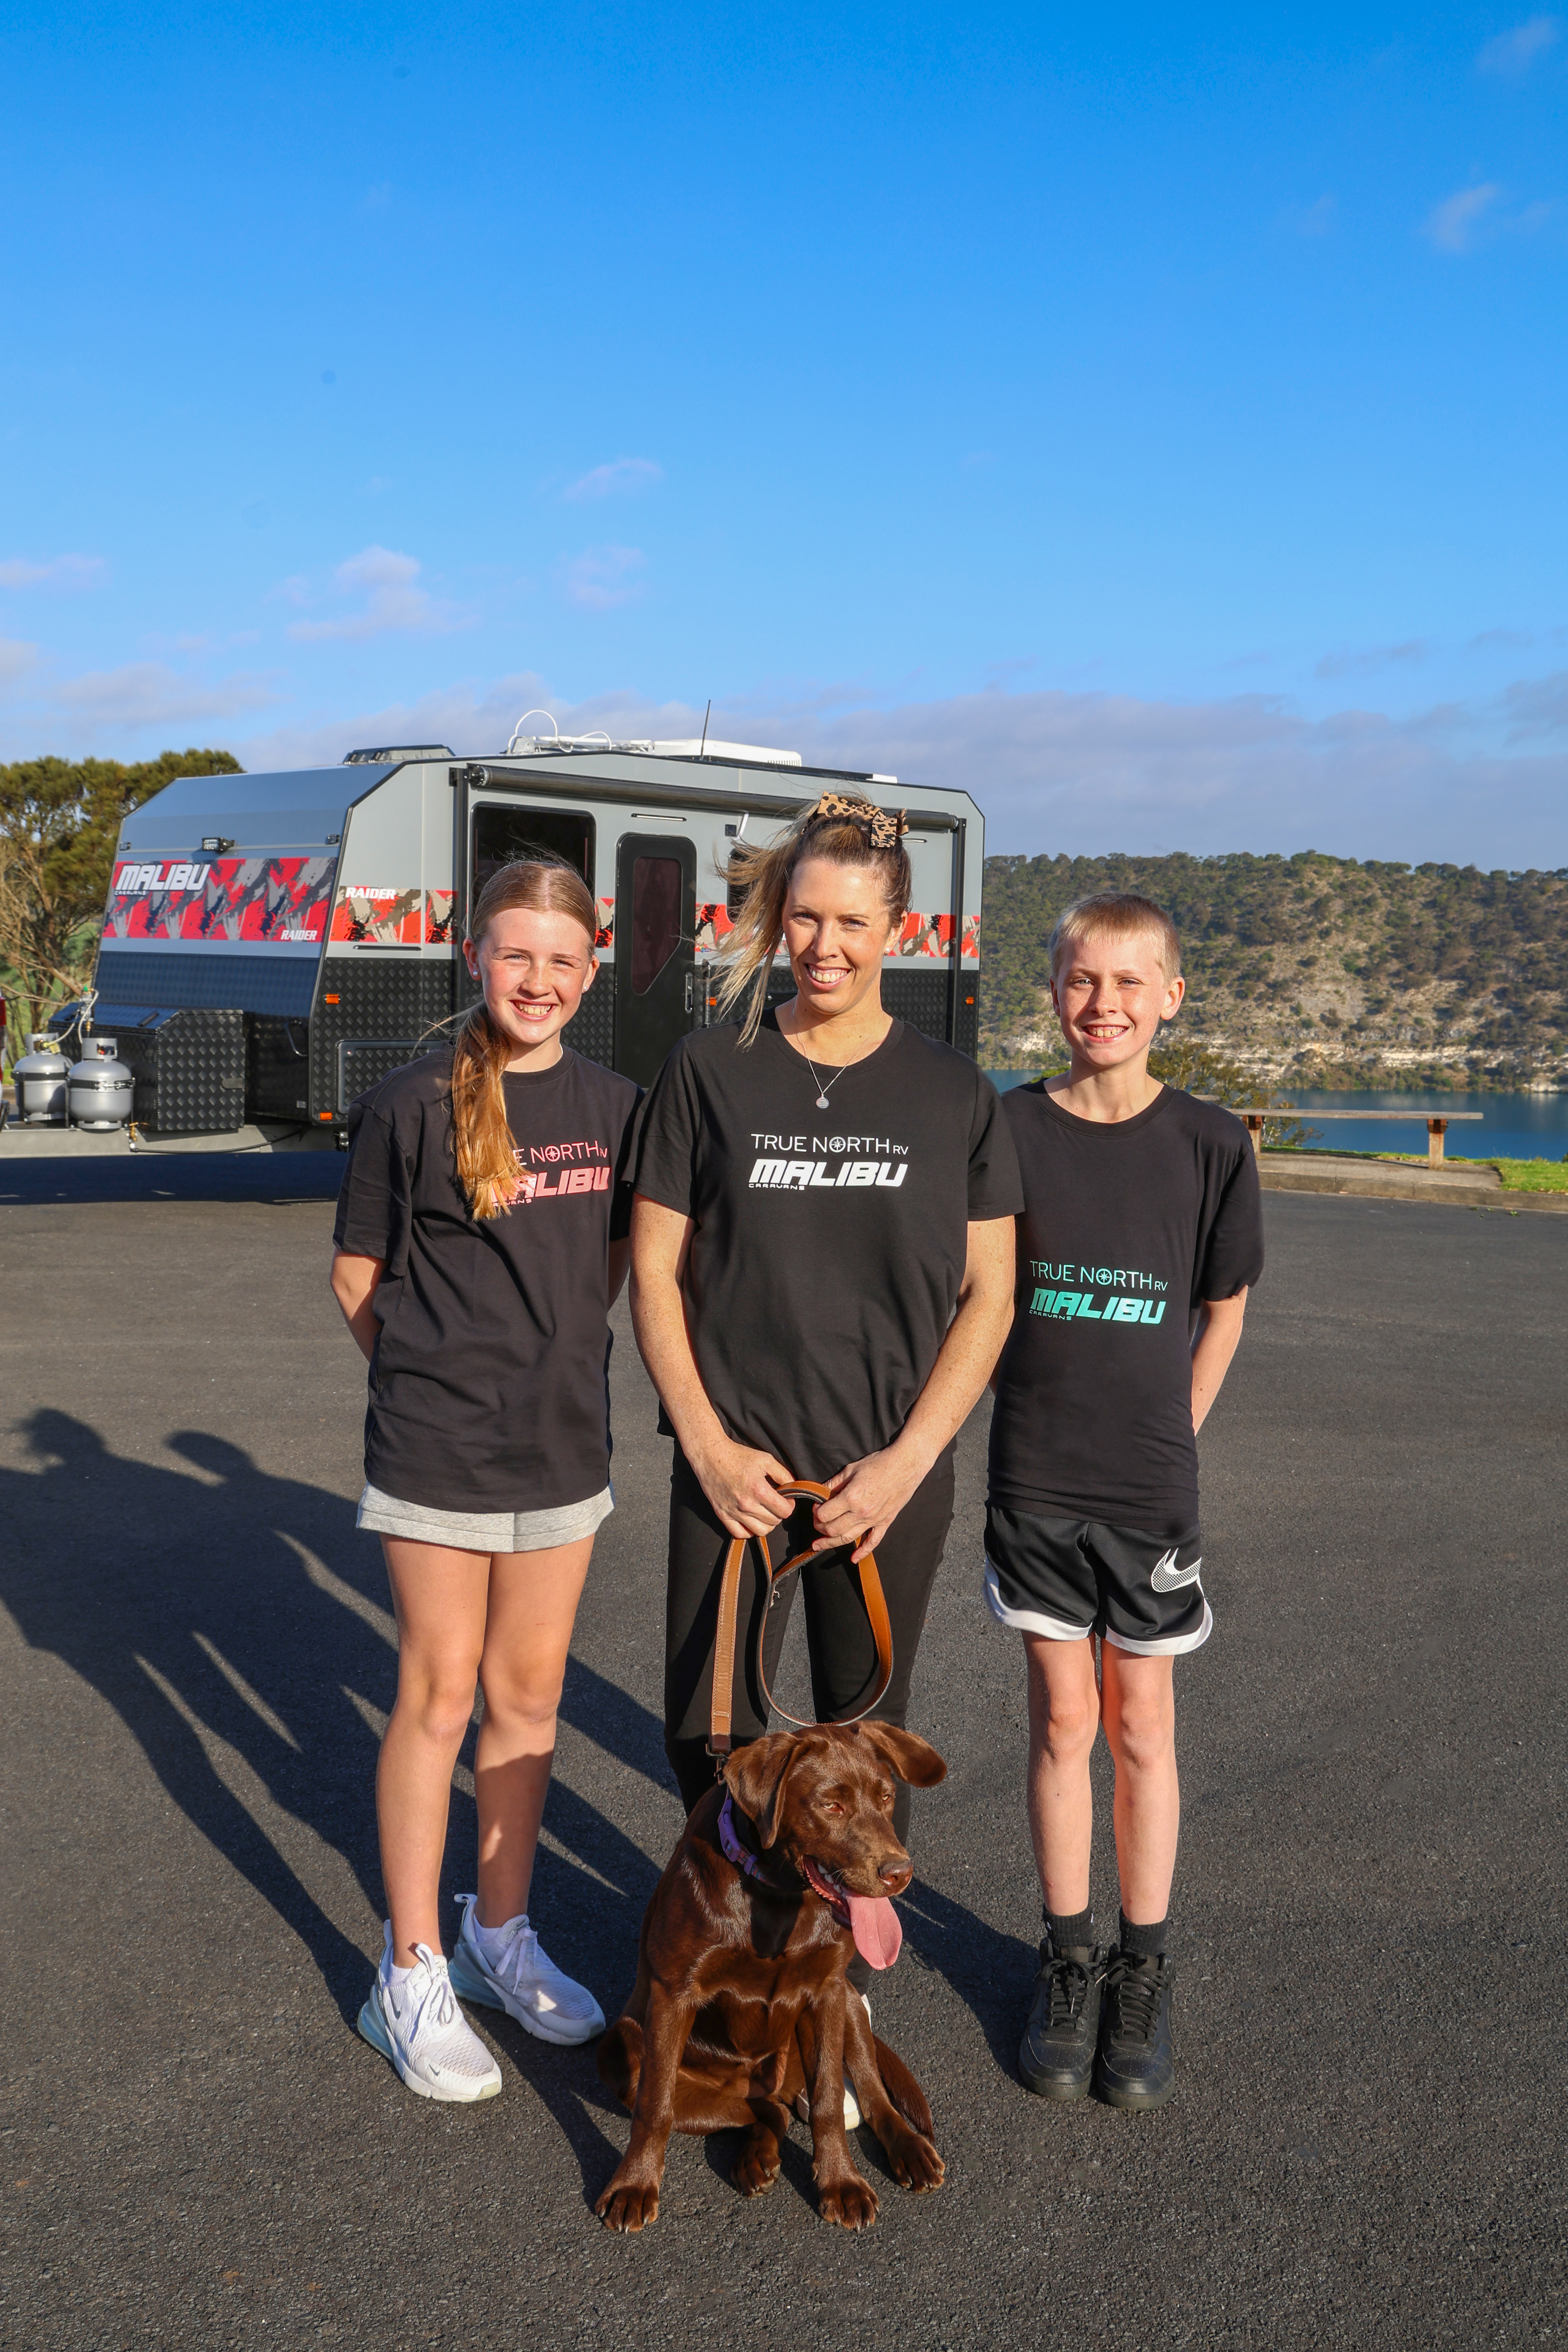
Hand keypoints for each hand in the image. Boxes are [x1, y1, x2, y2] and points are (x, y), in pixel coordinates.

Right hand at [691, 1435, 794, 1539]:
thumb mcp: (766, 1459)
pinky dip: (748, 1530)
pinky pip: (740, 1534)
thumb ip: (783, 1475)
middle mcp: (747, 1504)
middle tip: (774, 1503)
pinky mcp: (722, 1515)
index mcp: (759, 1490)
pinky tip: (750, 1520)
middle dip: (778, 1513)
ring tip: (764, 1513)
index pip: (784, 1511)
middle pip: (774, 1522)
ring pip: (760, 1531)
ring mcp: (734, 1512)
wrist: (711, 1456)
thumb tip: (793, 1488)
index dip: (789, 1505)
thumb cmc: (738, 1455)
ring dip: (766, 1524)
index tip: (785, 1499)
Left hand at [812, 1444, 925, 1561]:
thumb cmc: (878, 1464)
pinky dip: (862, 1552)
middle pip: (833, 1529)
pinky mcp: (885, 1522)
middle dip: (820, 1528)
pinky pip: (873, 1542)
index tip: (815, 1508)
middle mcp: (861, 1512)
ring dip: (831, 1543)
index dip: (816, 1512)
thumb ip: (833, 1484)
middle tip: (816, 1523)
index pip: (824, 1514)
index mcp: (851, 1497)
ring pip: (848, 1538)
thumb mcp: (851, 1469)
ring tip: (819, 1545)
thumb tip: (819, 1493)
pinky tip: (853, 1558)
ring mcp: (874, 1520)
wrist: (905, 1464)